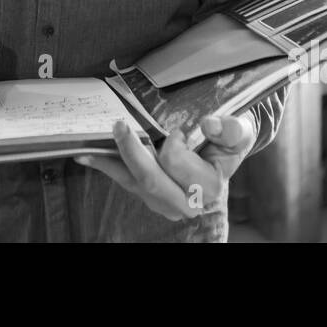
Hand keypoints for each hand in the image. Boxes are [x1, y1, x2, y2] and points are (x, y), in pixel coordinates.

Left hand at [76, 112, 257, 220]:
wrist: (224, 150)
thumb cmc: (229, 139)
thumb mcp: (241, 130)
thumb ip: (232, 129)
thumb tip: (209, 123)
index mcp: (210, 187)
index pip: (180, 168)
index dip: (175, 148)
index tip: (179, 130)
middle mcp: (186, 202)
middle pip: (151, 180)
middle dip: (132, 152)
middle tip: (120, 125)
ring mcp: (163, 201)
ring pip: (133, 182)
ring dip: (111, 160)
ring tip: (90, 143)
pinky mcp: (148, 194)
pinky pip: (122, 180)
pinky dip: (104, 165)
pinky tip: (85, 155)